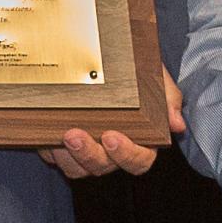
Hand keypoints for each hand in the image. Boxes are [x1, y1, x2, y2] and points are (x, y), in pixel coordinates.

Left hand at [46, 70, 184, 180]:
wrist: (108, 54)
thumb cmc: (136, 72)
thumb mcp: (156, 78)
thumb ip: (168, 99)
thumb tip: (176, 124)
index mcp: (139, 141)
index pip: (138, 161)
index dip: (126, 155)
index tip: (111, 137)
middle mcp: (111, 151)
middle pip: (102, 167)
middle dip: (87, 154)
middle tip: (74, 134)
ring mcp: (87, 150)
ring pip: (76, 168)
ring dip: (66, 156)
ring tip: (58, 133)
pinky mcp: (62, 145)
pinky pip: (53, 157)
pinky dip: (49, 149)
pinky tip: (45, 131)